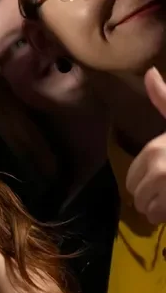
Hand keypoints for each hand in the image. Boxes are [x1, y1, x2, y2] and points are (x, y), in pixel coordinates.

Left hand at [127, 67, 165, 225]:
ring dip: (161, 210)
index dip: (146, 184)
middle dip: (153, 198)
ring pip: (148, 211)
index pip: (131, 181)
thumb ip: (164, 99)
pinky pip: (160, 219)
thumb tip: (149, 73)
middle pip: (137, 198)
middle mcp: (159, 168)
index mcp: (155, 150)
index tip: (165, 178)